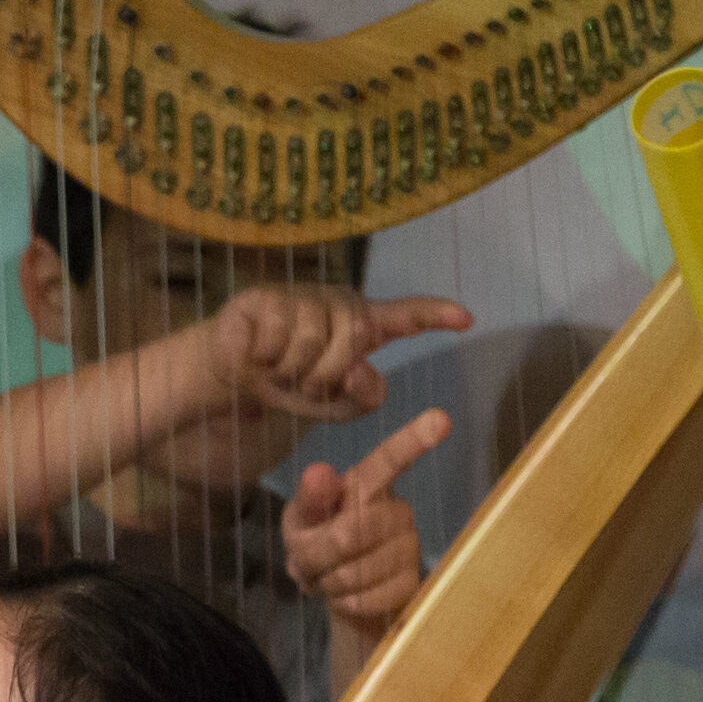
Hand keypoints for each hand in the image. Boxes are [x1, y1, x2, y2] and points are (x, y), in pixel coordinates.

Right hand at [190, 285, 475, 424]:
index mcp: (360, 327)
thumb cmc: (290, 384)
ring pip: (312, 341)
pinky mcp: (265, 297)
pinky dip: (267, 360)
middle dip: (328, 374)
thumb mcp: (334, 405)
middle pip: (355, 338)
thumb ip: (361, 397)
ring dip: (293, 372)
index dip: (435, 316)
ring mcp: (302, 296)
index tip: (468, 319)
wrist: (234, 375)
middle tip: (306, 383)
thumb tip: (357, 368)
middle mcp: (336, 305)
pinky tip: (258, 355)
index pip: (404, 317)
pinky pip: (278, 337)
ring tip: (279, 370)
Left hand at [283, 410, 448, 639]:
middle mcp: (397, 510)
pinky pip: (370, 597)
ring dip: (328, 581)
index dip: (413, 440)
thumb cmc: (314, 543)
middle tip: (308, 561)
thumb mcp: (301, 521)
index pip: (389, 461)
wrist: (333, 592)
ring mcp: (409, 546)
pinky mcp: (412, 582)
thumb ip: (310, 501)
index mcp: (367, 486)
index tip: (441, 419)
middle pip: (352, 531)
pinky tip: (344, 595)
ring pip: (357, 570)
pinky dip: (345, 603)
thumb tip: (319, 473)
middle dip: (316, 554)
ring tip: (326, 578)